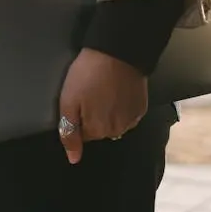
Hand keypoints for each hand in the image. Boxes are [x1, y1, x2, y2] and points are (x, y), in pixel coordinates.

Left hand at [58, 48, 147, 163]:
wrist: (117, 52)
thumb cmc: (88, 74)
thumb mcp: (68, 100)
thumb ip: (69, 132)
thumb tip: (73, 159)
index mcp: (97, 130)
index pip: (83, 133)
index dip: (78, 116)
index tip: (78, 99)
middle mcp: (117, 131)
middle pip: (99, 129)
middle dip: (93, 114)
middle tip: (90, 91)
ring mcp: (132, 120)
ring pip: (114, 122)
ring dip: (108, 110)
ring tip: (104, 88)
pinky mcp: (141, 107)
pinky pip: (127, 113)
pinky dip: (122, 104)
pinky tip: (117, 89)